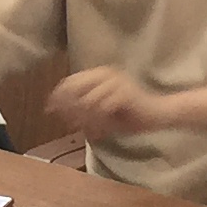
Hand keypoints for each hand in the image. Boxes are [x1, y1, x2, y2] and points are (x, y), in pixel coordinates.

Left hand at [48, 65, 171, 139]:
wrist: (157, 115)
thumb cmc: (128, 114)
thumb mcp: (99, 112)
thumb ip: (80, 108)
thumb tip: (54, 110)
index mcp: (99, 73)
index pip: (70, 81)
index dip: (58, 96)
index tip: (49, 111)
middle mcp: (106, 73)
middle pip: (75, 89)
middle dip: (69, 109)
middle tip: (69, 125)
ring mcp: (116, 82)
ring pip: (88, 102)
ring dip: (86, 120)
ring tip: (91, 132)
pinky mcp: (124, 93)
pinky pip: (102, 109)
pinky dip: (98, 123)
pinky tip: (101, 133)